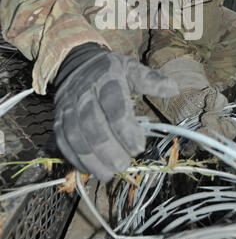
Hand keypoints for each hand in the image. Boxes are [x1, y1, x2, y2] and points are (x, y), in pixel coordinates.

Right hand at [54, 43, 178, 180]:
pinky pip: (63, 140)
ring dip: (90, 157)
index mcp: (107, 78)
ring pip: (75, 134)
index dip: (125, 128)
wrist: (77, 64)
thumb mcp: (131, 68)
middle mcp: (84, 92)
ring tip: (108, 174)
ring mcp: (68, 106)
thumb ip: (150, 80)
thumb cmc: (110, 71)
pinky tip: (90, 170)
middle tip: (124, 164)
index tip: (139, 147)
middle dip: (108, 147)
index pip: (113, 104)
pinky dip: (74, 158)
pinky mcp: (59, 119)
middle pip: (92, 122)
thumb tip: (174, 88)